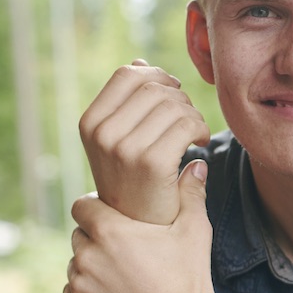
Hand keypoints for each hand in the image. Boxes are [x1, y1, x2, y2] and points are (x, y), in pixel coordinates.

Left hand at [64, 160, 235, 292]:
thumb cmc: (189, 279)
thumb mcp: (194, 232)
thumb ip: (190, 193)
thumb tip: (197, 164)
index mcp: (109, 230)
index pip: (83, 205)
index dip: (97, 208)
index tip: (113, 217)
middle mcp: (87, 255)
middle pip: (79, 235)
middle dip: (97, 239)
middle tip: (125, 252)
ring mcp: (79, 286)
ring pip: (77, 265)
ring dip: (93, 267)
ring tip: (123, 278)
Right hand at [78, 60, 212, 224]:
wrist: (141, 229)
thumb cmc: (135, 181)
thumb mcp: (121, 139)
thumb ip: (129, 103)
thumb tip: (141, 63)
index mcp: (91, 123)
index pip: (128, 75)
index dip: (157, 77)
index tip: (173, 92)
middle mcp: (103, 133)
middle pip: (154, 88)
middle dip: (179, 98)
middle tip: (188, 119)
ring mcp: (124, 148)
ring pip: (174, 104)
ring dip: (193, 115)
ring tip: (194, 133)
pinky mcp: (152, 163)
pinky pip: (188, 124)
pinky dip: (201, 129)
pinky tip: (200, 143)